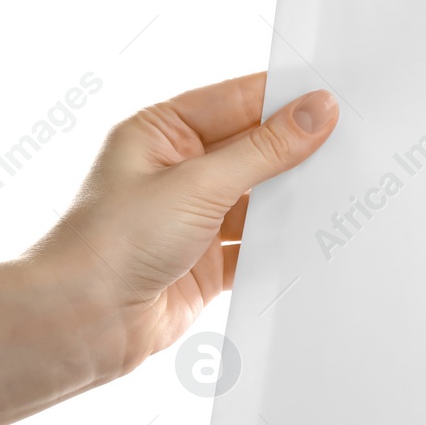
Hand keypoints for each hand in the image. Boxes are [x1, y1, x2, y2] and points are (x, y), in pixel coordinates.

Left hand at [30, 73, 338, 376]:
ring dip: (289, 201)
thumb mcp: (197, 184)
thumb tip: (313, 113)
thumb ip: (263, 150)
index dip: (283, 100)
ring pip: (258, 199)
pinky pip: (256, 245)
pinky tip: (307, 240)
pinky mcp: (205, 263)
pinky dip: (280, 244)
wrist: (80, 324)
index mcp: (160, 131)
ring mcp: (191, 219)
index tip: (331, 100)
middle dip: (293, 152)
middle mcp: (176, 171)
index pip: (236, 101)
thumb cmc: (109, 243)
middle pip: (252, 150)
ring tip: (333, 193)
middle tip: (345, 146)